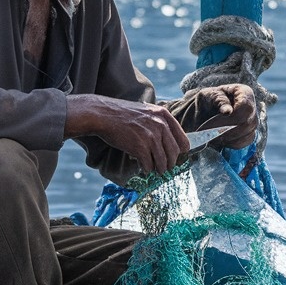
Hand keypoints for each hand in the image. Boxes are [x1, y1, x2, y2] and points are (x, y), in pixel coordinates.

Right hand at [65, 95, 190, 174]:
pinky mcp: (140, 147)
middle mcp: (160, 125)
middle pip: (174, 153)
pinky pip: (149, 165)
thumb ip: (158, 123)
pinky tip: (143, 169)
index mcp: (164, 115)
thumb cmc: (122, 115)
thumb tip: (167, 142)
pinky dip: (147, 170)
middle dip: (170, 164)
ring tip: (156, 172)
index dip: (181, 152)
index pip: (183, 140)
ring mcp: (151, 136)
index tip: (176, 158)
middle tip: (166, 169)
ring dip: (160, 170)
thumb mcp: (146, 112)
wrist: (102, 114)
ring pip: (163, 162)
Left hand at [195, 84, 257, 149]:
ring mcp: (252, 123)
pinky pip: (242, 143)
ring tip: (211, 134)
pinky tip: (219, 138)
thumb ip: (219, 100)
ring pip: (246, 135)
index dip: (231, 118)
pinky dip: (228, 143)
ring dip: (226, 138)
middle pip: (247, 123)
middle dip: (226, 130)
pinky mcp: (248, 135)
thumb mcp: (210, 95)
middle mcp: (252, 107)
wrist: (203, 112)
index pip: (246, 107)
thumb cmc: (207, 100)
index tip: (212, 123)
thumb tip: (228, 111)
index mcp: (244, 93)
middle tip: (209, 132)